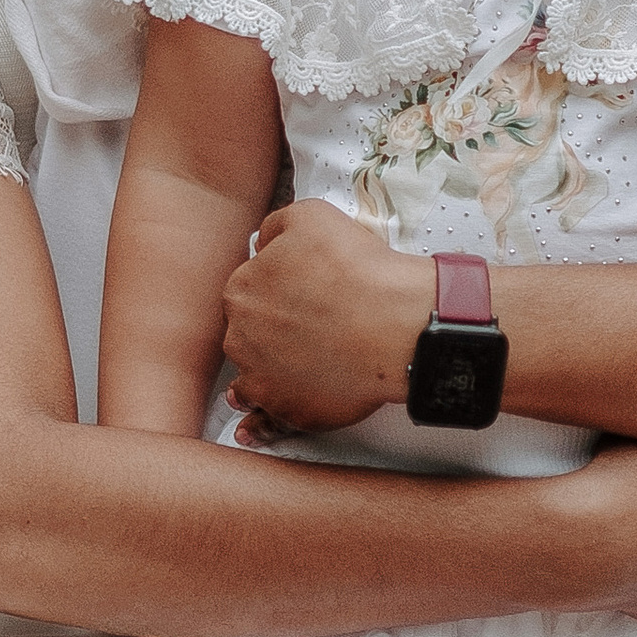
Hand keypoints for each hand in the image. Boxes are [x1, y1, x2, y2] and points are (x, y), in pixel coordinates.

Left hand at [221, 199, 430, 436]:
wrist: (397, 326)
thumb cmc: (361, 272)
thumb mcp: (311, 217)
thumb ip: (274, 226)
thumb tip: (263, 241)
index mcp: (241, 291)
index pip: (247, 290)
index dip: (276, 290)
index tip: (300, 294)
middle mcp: (240, 338)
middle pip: (248, 333)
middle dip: (272, 329)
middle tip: (311, 324)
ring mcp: (261, 379)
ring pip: (255, 374)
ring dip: (268, 370)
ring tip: (299, 364)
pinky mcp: (287, 410)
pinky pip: (267, 417)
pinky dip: (265, 419)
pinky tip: (265, 417)